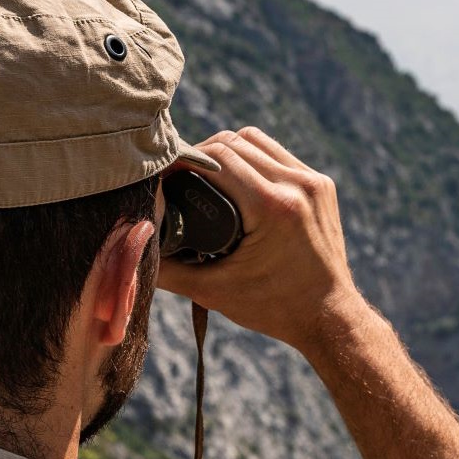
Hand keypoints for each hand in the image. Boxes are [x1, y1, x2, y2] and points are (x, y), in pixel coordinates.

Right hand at [157, 127, 365, 351]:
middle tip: (179, 176)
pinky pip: (278, 154)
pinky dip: (253, 158)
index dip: (183, 160)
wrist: (329, 318)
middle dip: (201, 153)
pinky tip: (237, 175)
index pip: (217, 157)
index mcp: (273, 207)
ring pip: (256, 140)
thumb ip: (167, 268)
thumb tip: (128, 246)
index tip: (164, 175)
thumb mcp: (213, 291)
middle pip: (234, 141)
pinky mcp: (321, 184)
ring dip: (227, 150)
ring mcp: (314, 182)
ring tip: (205, 173)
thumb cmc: (272, 308)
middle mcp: (298, 186)